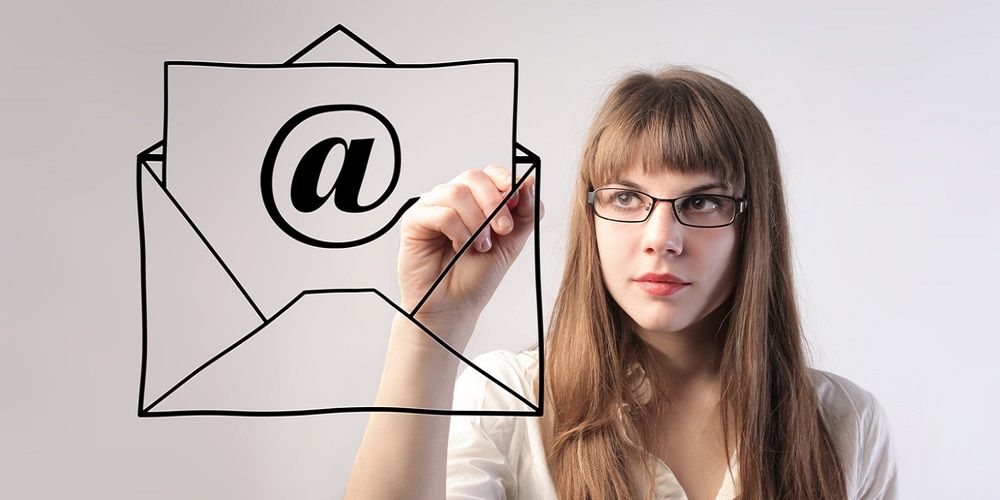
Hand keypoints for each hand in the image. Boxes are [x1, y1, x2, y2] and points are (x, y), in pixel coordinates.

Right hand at [397, 165, 540, 340]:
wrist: (454, 307)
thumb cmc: (477, 276)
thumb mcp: (511, 243)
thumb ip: (524, 213)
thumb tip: (530, 181)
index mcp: (475, 200)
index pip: (490, 173)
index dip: (506, 181)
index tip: (517, 202)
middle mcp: (452, 200)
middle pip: (473, 177)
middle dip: (494, 202)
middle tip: (503, 230)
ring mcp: (431, 208)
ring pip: (457, 192)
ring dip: (477, 222)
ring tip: (481, 246)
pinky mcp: (414, 221)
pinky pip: (440, 213)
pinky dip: (458, 231)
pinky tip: (461, 248)